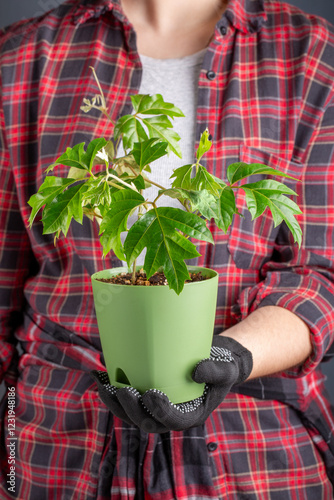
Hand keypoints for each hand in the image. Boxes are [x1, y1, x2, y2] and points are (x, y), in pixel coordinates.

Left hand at [91, 336, 252, 432]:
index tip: (152, 393)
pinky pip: (126, 399)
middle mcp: (170, 417)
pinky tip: (99, 375)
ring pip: (130, 414)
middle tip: (122, 390)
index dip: (161, 411)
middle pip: (146, 421)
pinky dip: (111, 389)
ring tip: (102, 385)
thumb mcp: (226, 369)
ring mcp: (156, 408)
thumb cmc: (222, 368)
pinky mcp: (145, 397)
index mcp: (191, 416)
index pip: (173, 420)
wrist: (213, 363)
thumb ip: (215, 371)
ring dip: (114, 402)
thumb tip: (196, 372)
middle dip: (131, 409)